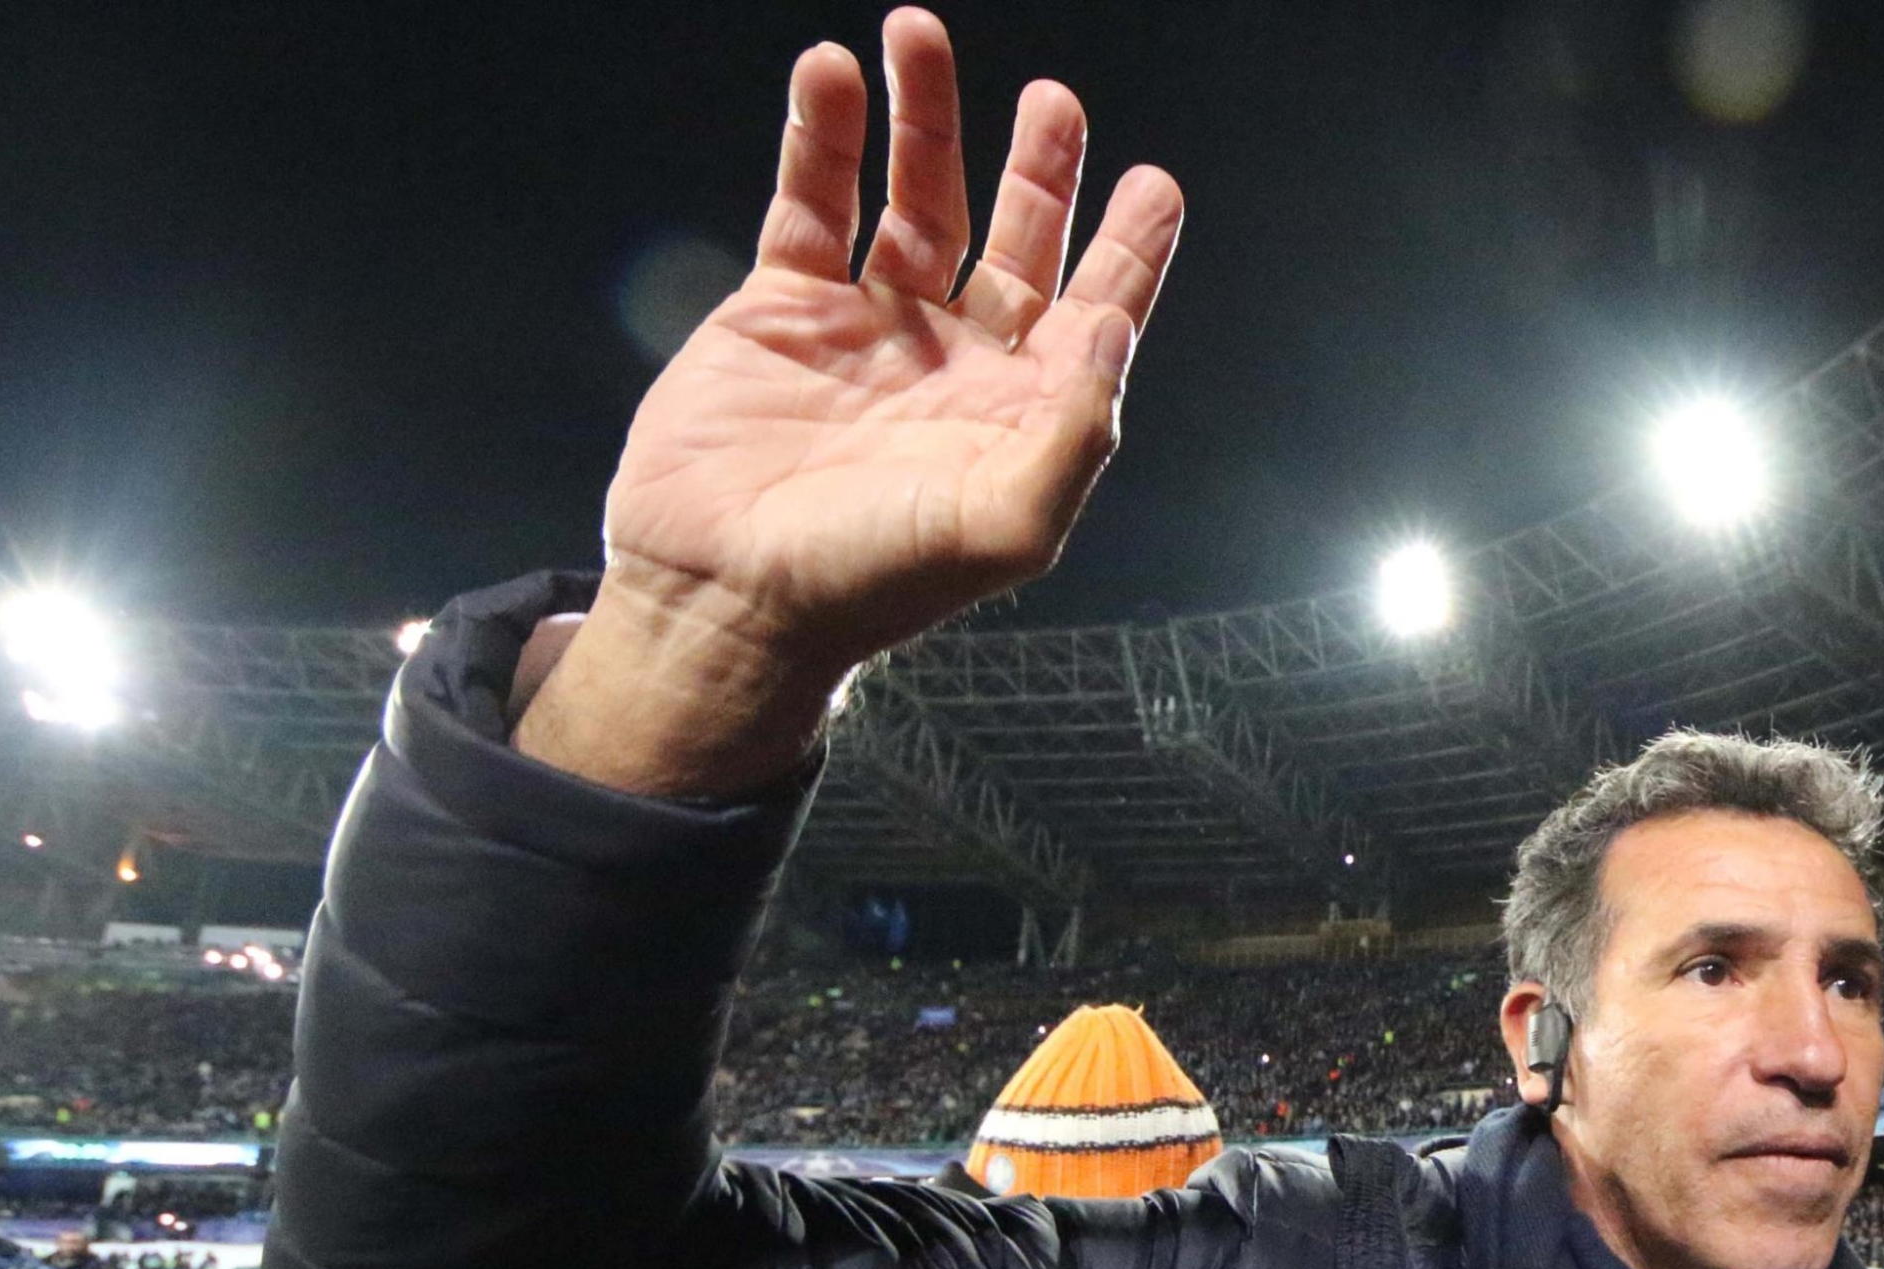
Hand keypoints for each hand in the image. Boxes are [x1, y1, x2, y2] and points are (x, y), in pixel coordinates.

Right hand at [517, 10, 1181, 793]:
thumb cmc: (872, 583)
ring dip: (925, 121)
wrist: (727, 598)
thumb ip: (1075, 433)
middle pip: (1015, 240)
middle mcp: (954, 362)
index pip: (1092, 311)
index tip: (1156, 184)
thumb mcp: (1005, 526)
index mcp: (1019, 413)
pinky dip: (821, 135)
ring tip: (921, 34)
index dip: (1129, 249)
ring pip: (913, 199)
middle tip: (1056, 103)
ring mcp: (868, 327)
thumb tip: (1113, 330)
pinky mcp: (781, 308)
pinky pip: (810, 202)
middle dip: (1039, 169)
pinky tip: (832, 74)